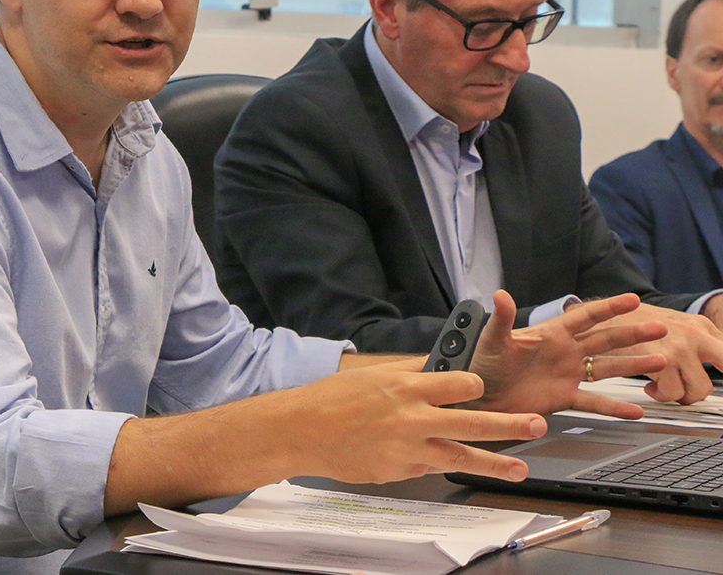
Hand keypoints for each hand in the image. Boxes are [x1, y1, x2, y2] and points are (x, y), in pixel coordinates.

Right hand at [288, 358, 546, 484]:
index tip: (481, 389)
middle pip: (472, 421)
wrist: (302, 430)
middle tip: (536, 423)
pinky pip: (430, 468)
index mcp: (406, 386)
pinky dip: (443, 465)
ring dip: (495, 463)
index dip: (475, 387)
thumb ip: (409, 373)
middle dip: (508, 424)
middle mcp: (412, 417)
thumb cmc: (332, 399)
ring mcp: (406, 448)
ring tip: (521, 469)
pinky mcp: (398, 471)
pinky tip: (461, 469)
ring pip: (461, 456)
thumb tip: (438, 367)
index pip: (460, 384)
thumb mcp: (372, 375)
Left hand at [469, 290, 666, 417]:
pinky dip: (615, 406)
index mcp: (551, 334)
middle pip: (605, 339)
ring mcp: (567, 375)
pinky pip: (595, 401)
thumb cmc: (483, 367)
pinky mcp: (564, 397)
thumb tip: (499, 294)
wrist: (480, 400)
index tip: (632, 300)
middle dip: (632, 334)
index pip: (585, 316)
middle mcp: (565, 352)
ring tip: (660, 361)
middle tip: (660, 328)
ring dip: (633, 364)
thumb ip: (501, 319)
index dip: (608, 308)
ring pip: (607, 368)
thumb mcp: (493, 341)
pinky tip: (636, 410)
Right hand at [597, 302, 722, 403]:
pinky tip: (651, 386)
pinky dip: (660, 395)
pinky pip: (672, 394)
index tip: (722, 374)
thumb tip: (718, 361)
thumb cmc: (636, 322)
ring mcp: (678, 349)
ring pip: (699, 391)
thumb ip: (703, 339)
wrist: (601, 315)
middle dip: (707, 387)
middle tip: (695, 389)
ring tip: (665, 387)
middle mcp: (694, 335)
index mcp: (701, 326)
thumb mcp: (678, 322)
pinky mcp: (659, 362)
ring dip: (681, 395)